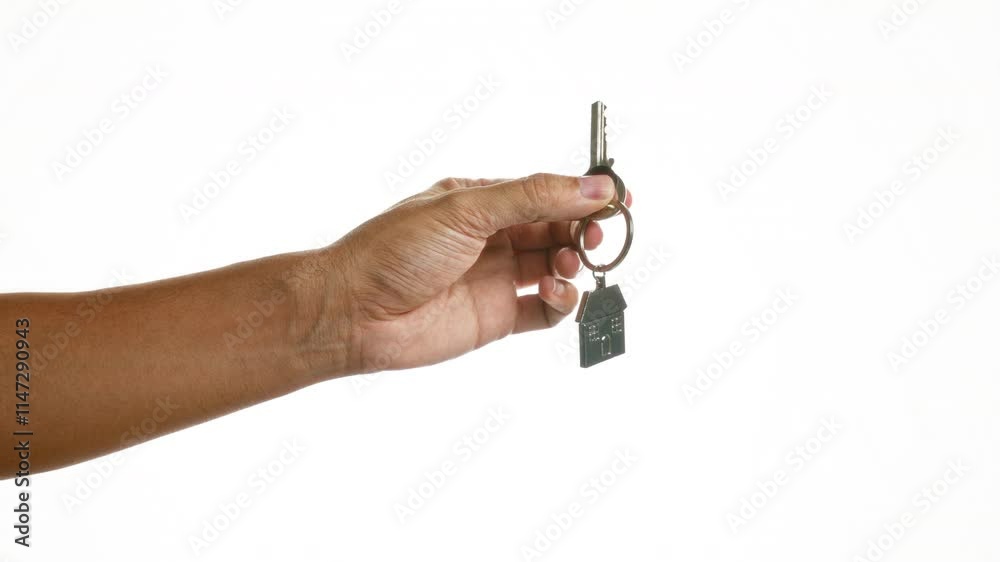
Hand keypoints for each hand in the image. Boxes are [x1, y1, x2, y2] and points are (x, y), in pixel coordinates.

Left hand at [300, 174, 629, 375]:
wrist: (354, 313)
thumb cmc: (394, 251)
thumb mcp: (466, 209)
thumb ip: (533, 197)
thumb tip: (593, 186)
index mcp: (481, 201)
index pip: (546, 192)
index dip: (584, 195)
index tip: (618, 199)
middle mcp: (492, 238)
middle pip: (558, 230)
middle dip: (584, 232)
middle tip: (598, 237)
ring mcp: (496, 279)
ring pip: (556, 269)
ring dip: (574, 266)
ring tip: (569, 266)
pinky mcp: (496, 318)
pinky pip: (545, 311)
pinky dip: (562, 304)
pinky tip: (557, 294)